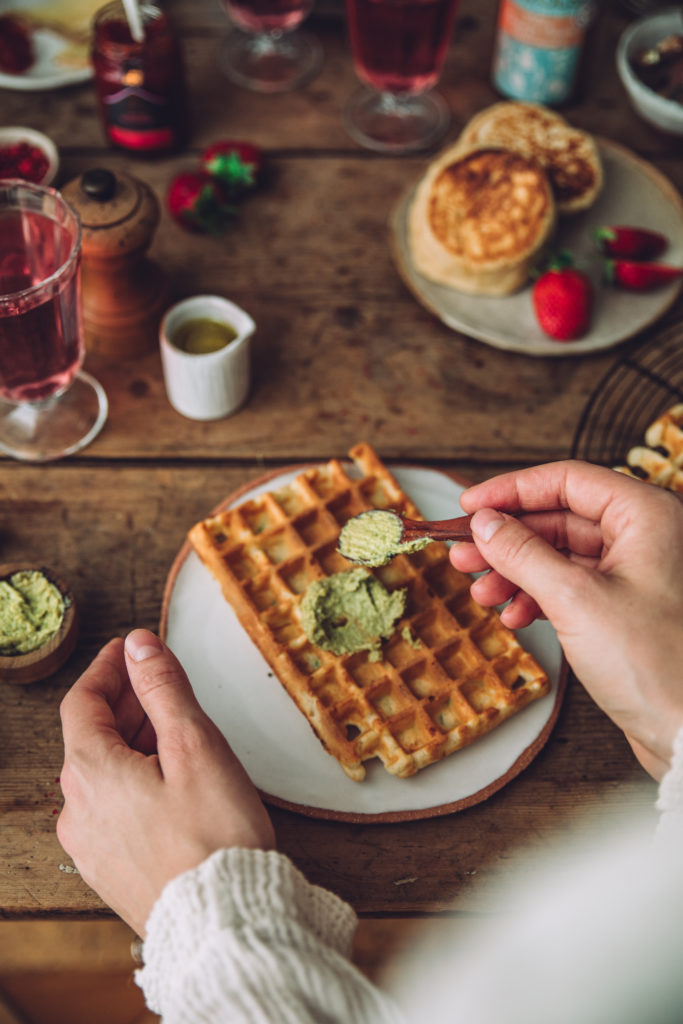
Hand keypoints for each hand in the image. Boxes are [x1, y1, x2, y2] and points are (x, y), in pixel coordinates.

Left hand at [57, 630, 274, 935]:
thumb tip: (139, 644)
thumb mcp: (194, 744)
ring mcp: (90, 845)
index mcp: (90, 772)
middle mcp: (77, 810)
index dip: (106, 668)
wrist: (223, 923)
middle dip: (124, 704)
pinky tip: (167, 782)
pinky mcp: (110, 871)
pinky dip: (131, 781)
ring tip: (172, 729)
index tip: (128, 649)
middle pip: (90, 738)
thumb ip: (162, 688)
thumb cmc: (214, 835)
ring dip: (129, 743)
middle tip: (159, 682)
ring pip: (101, 775)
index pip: (81, 702)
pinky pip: (110, 809)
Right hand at [449, 461, 682, 780]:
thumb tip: (485, 523)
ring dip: (516, 572)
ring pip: (562, 555)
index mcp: (647, 515)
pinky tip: (514, 615)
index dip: (512, 490)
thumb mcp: (575, 600)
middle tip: (463, 554)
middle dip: (507, 539)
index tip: (469, 507)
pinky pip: (572, 586)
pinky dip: (538, 597)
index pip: (567, 480)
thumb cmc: (657, 665)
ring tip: (481, 592)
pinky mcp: (627, 609)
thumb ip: (523, 554)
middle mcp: (646, 537)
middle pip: (560, 518)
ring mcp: (637, 574)